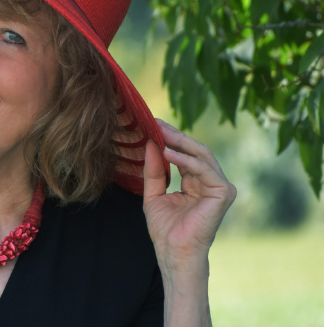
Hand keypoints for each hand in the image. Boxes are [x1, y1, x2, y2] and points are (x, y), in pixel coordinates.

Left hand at [142, 119, 236, 273]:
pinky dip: (186, 160)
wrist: (174, 252)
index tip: (152, 124)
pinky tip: (168, 153)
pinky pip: (205, 169)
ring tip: (160, 133)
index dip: (170, 138)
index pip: (185, 154)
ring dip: (180, 143)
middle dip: (175, 135)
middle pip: (195, 150)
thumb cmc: (165, 229)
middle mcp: (210, 182)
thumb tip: (151, 143)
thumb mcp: (153, 194)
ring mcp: (220, 186)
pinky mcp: (224, 192)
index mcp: (195, 182)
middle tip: (157, 123)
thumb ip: (154, 170)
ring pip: (202, 155)